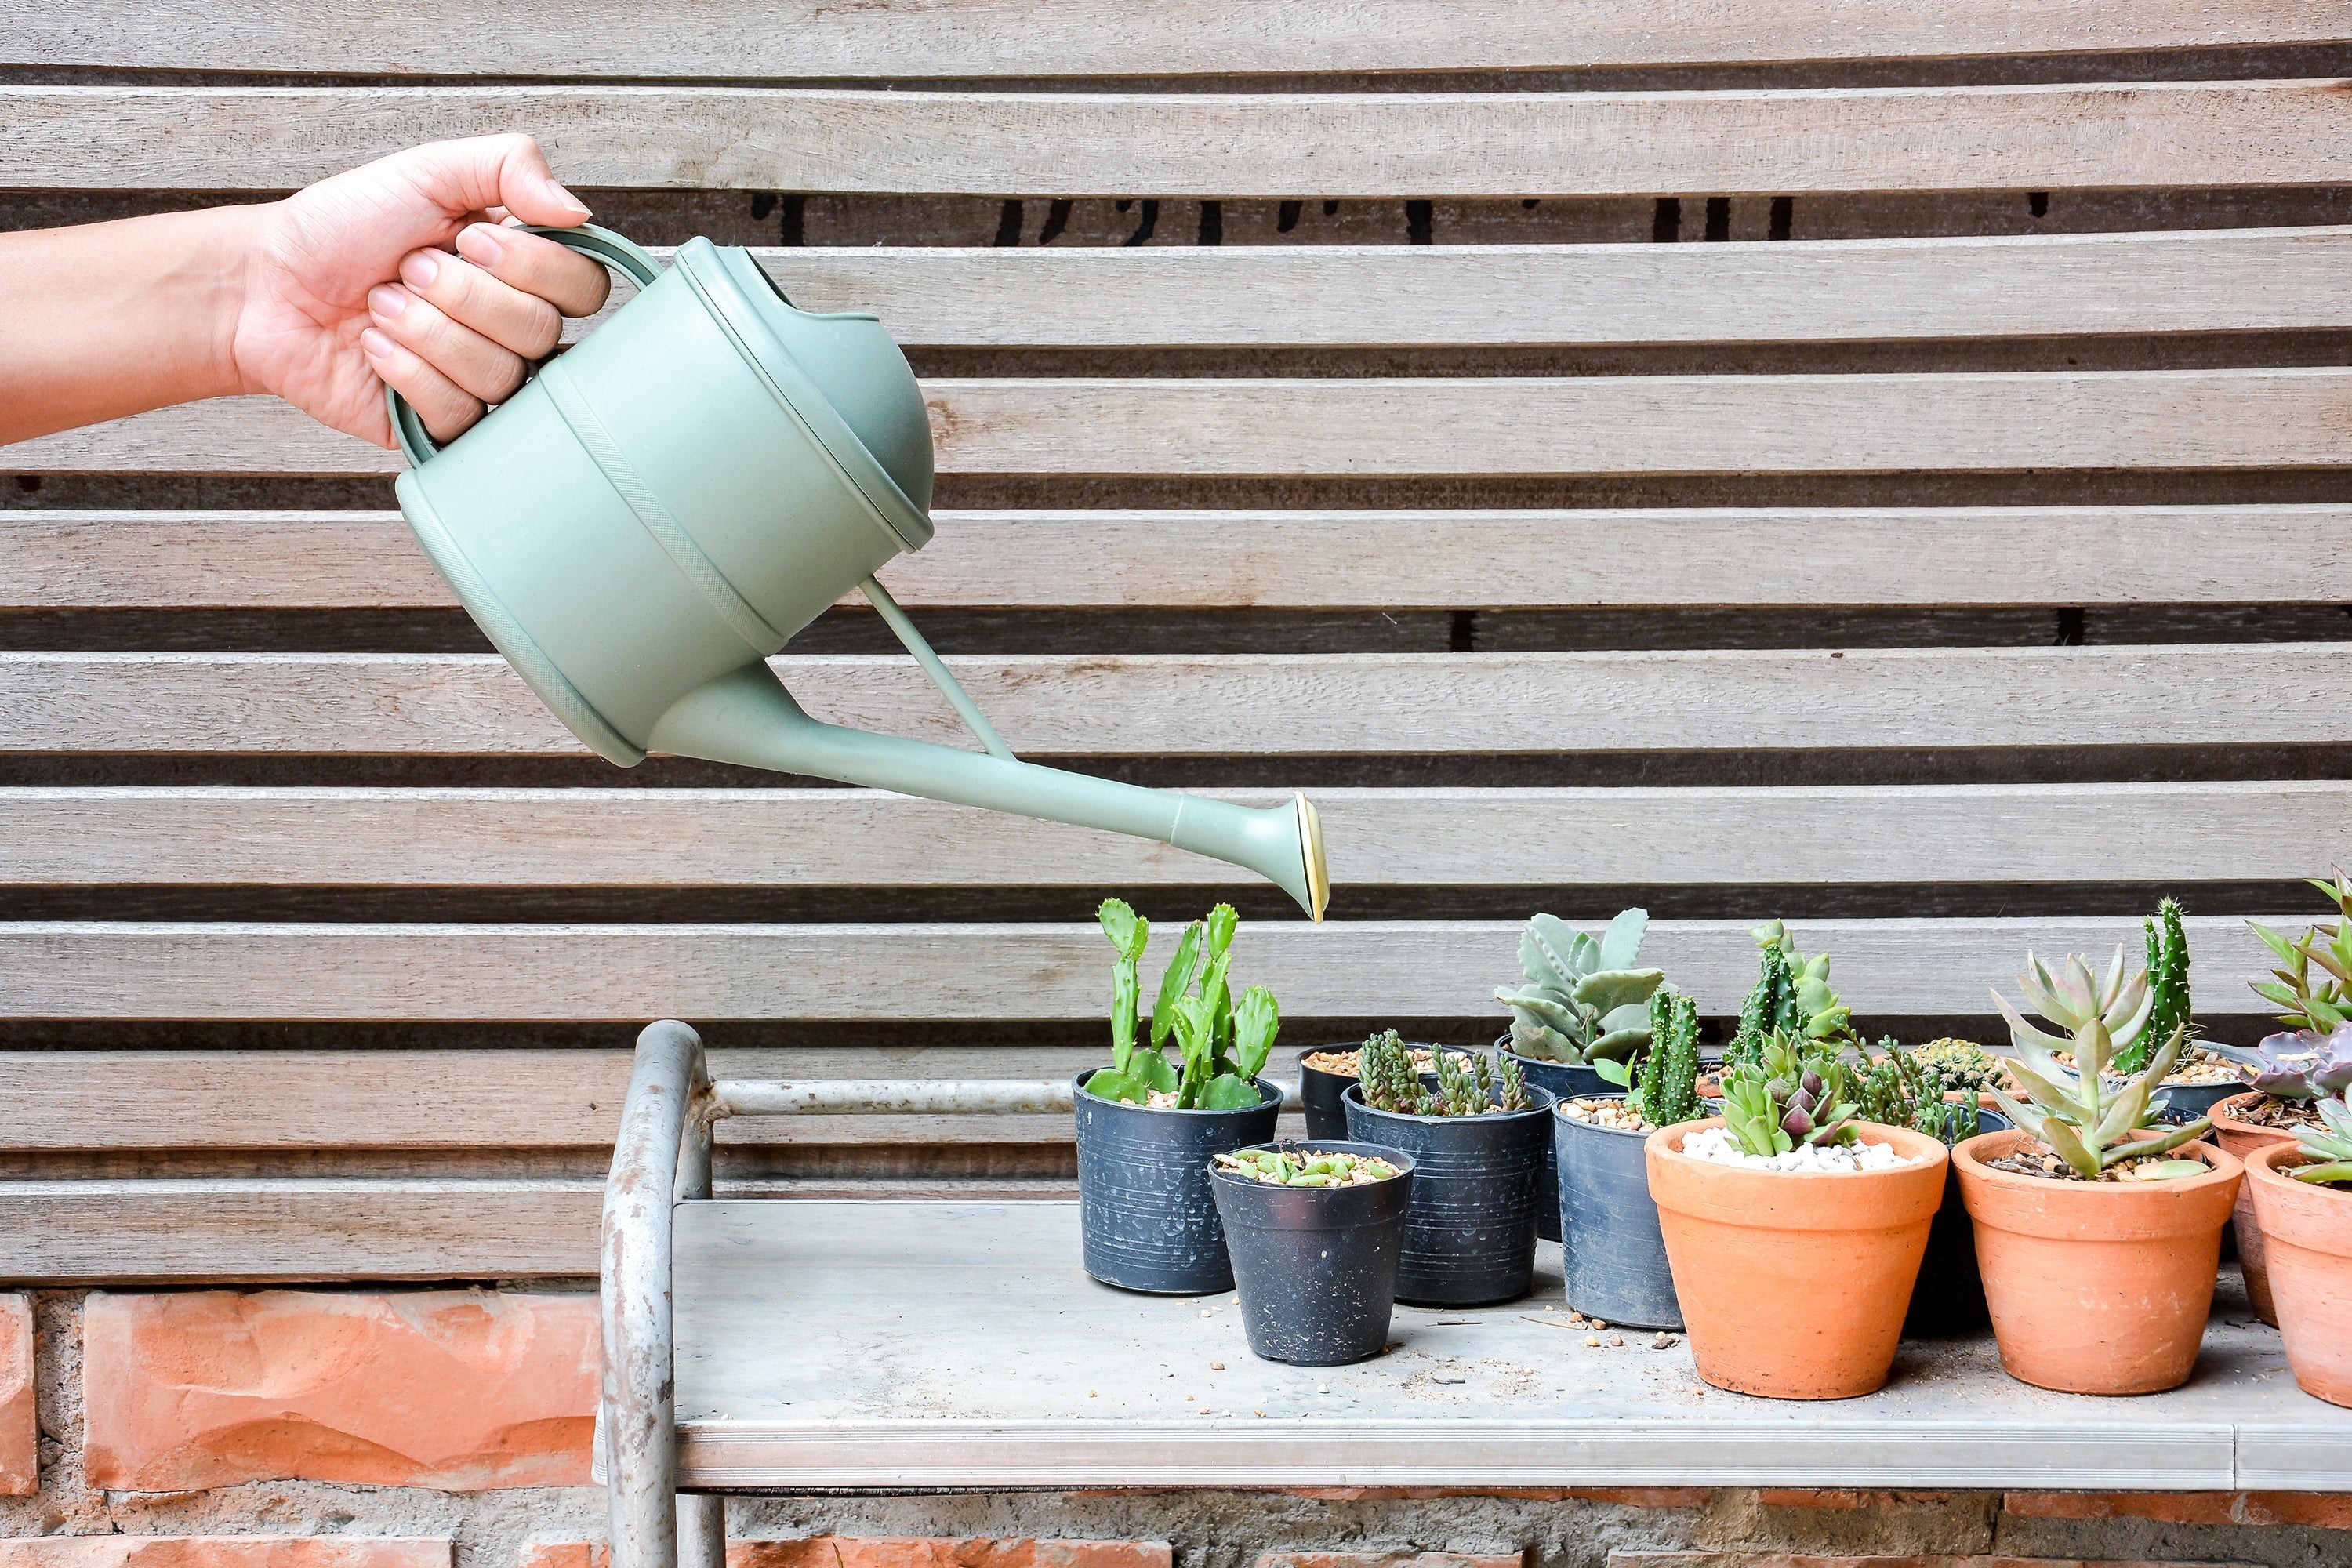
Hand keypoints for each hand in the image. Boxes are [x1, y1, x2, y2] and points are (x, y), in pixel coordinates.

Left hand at [234, 134, 612, 447]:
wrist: (266, 286)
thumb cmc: (340, 229)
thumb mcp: (426, 172)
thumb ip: (510, 165)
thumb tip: (578, 210)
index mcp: (521, 270)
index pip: (583, 285)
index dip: (531, 266)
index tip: (467, 239)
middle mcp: (511, 330)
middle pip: (541, 331)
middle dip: (460, 293)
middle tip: (408, 269)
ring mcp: (481, 382)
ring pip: (498, 375)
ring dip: (424, 330)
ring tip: (382, 307)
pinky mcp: (443, 425)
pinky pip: (458, 413)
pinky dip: (405, 372)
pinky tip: (373, 349)